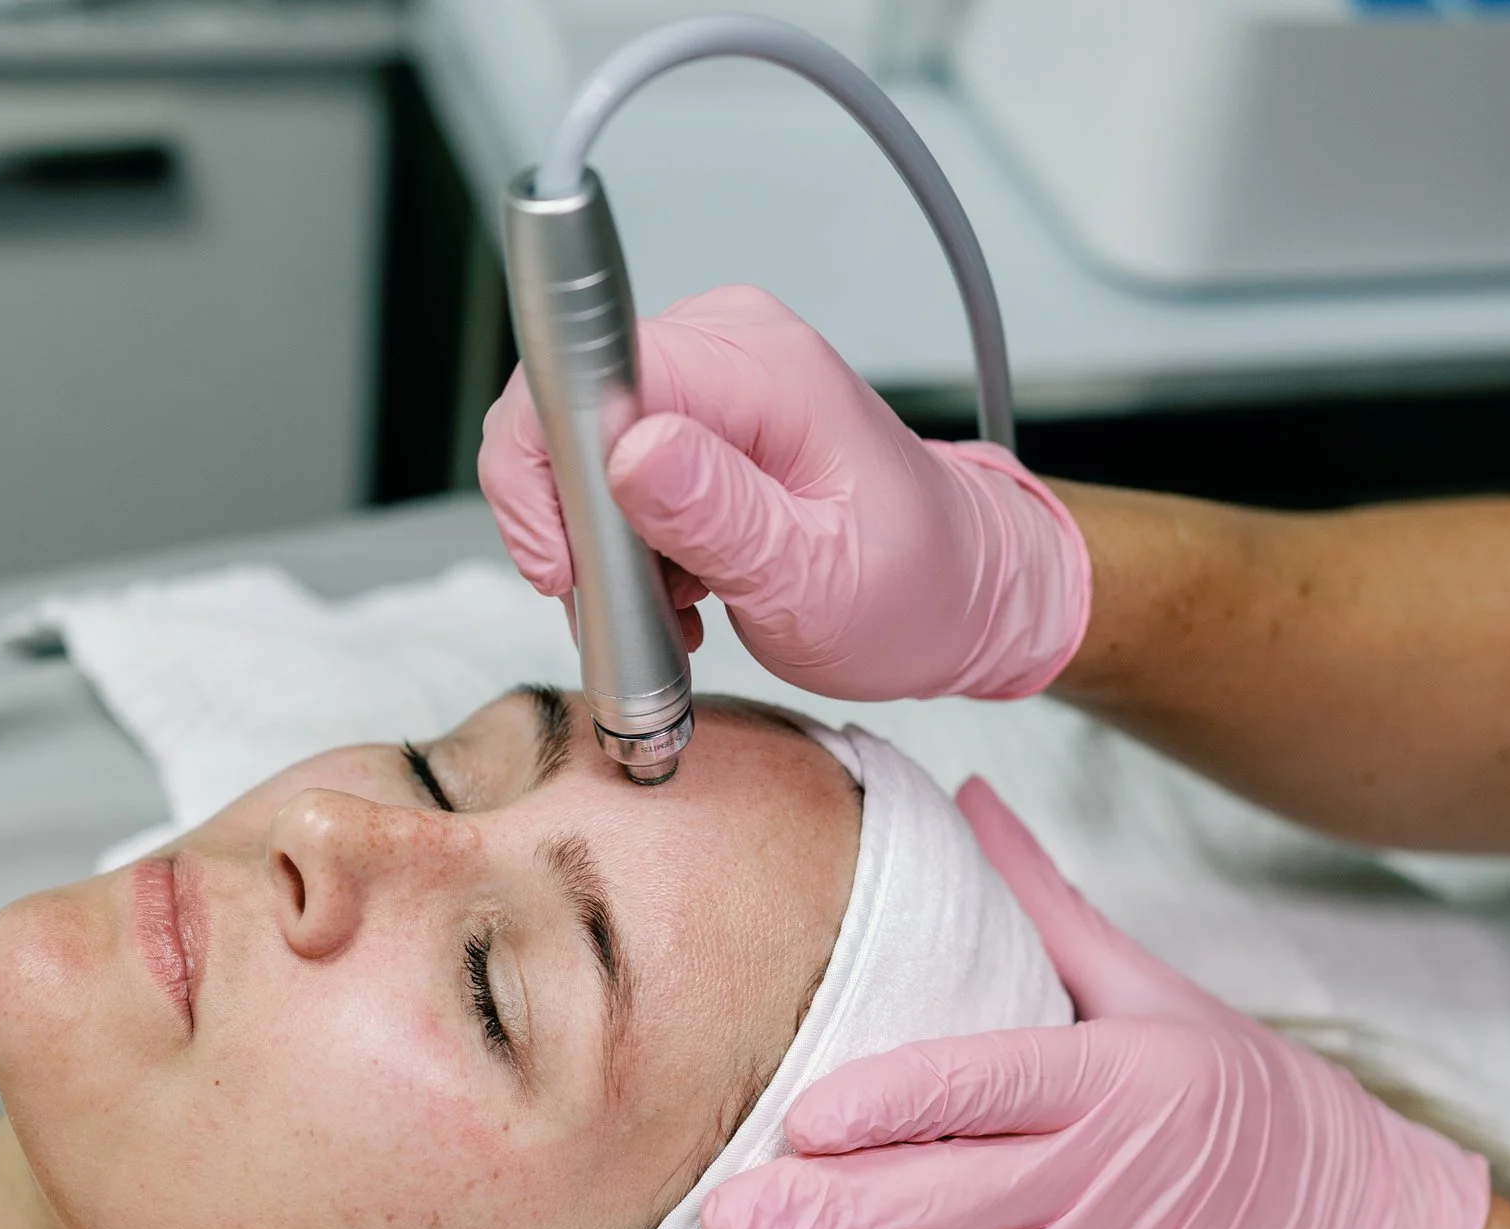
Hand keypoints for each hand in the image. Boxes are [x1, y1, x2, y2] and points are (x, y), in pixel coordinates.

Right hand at [478, 285, 1089, 701]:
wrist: (965, 590)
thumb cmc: (912, 591)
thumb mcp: (812, 581)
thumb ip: (717, 516)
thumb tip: (629, 453)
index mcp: (762, 371)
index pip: (589, 371)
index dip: (544, 474)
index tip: (568, 568)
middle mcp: (733, 345)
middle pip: (569, 405)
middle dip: (573, 523)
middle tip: (631, 602)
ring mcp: (716, 371)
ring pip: (581, 442)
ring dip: (604, 541)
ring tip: (674, 601)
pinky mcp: (705, 408)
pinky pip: (614, 458)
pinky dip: (627, 535)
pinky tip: (680, 581)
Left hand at [700, 779, 1491, 1228]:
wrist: (1340, 1226)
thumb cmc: (1229, 1084)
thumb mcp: (1152, 983)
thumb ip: (1046, 899)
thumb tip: (967, 792)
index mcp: (1116, 1080)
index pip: (992, 1089)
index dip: (897, 1106)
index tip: (806, 1115)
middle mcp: (1096, 1179)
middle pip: (952, 1202)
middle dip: (832, 1214)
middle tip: (726, 1211)